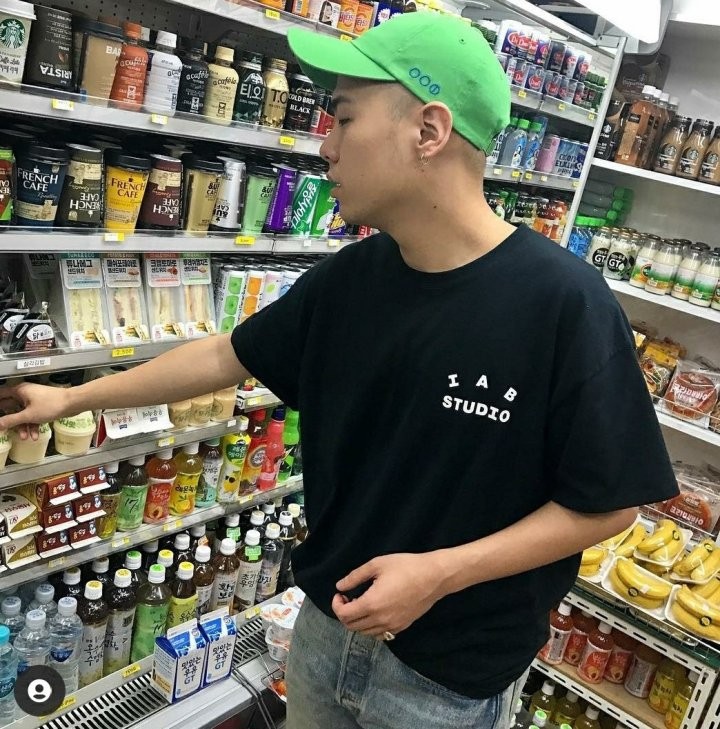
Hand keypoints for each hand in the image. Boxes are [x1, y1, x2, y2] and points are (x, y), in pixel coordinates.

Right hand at [0, 383, 70, 438]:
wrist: (73, 403)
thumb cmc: (51, 404)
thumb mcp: (28, 415)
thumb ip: (11, 420)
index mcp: (19, 391)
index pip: (1, 395)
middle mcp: (25, 393)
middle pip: (11, 407)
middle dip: (10, 421)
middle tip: (5, 429)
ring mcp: (34, 400)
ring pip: (23, 414)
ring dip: (23, 426)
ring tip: (25, 437)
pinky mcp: (42, 406)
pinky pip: (33, 416)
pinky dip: (33, 425)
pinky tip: (35, 435)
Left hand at [331, 553, 445, 638]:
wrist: (434, 576)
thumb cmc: (406, 566)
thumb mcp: (377, 564)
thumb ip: (355, 577)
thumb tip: (340, 586)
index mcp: (372, 604)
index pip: (344, 615)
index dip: (336, 605)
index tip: (340, 594)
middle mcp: (380, 620)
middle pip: (351, 627)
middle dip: (344, 613)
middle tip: (348, 598)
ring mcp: (392, 626)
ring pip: (365, 633)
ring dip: (357, 621)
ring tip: (361, 603)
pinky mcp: (402, 627)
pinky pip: (379, 634)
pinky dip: (370, 627)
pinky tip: (375, 611)